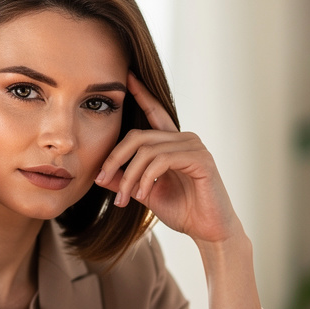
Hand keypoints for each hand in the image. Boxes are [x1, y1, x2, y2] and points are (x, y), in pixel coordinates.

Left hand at [94, 73, 243, 244]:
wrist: (209, 232)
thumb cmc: (183, 212)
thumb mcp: (146, 194)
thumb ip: (126, 181)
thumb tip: (100, 176)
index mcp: (173, 143)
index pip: (154, 112)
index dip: (141, 94)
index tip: (127, 76)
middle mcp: (185, 139)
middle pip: (138, 136)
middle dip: (115, 159)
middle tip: (102, 181)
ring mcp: (195, 147)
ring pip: (147, 151)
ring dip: (129, 176)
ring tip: (124, 199)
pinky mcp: (201, 160)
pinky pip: (163, 160)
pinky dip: (146, 178)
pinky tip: (143, 194)